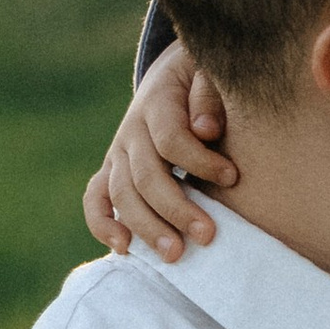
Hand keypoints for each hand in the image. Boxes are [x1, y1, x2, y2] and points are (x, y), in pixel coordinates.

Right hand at [84, 47, 237, 262]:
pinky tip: (123, 247)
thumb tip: (204, 129)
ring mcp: (119, 152)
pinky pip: (96, 197)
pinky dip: (102, 223)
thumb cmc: (205, 79)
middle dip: (176, 208)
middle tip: (207, 236)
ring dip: (146, 227)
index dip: (200, 161)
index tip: (233, 177)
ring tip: (175, 255)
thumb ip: (210, 95)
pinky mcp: (114, 169)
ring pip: (122, 194)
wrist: (178, 74)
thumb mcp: (212, 73)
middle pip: (144, 176)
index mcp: (157, 102)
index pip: (170, 138)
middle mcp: (132, 130)